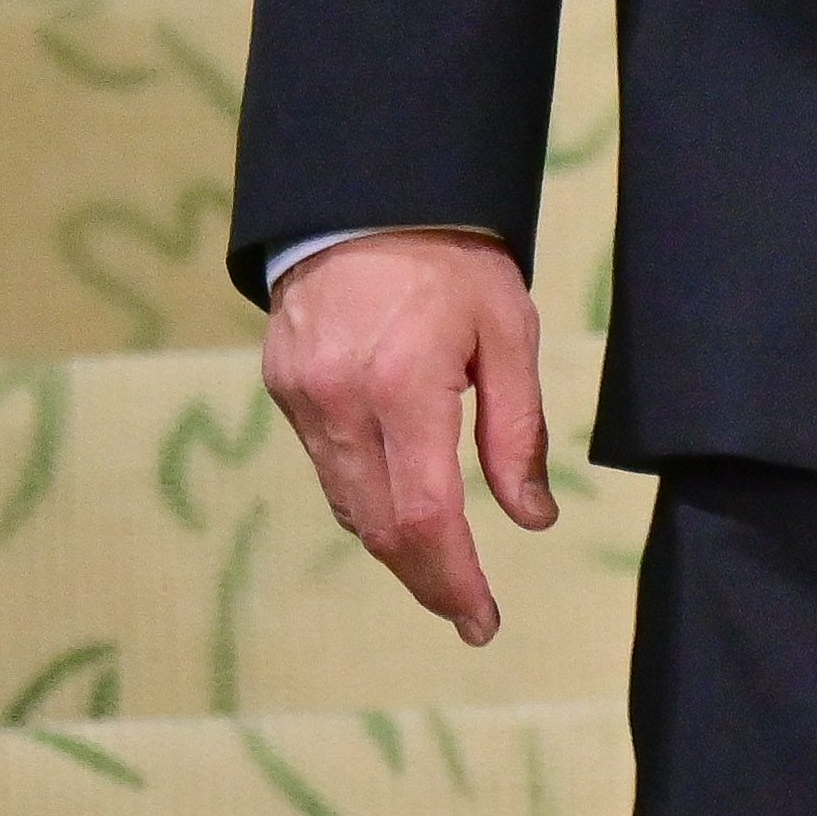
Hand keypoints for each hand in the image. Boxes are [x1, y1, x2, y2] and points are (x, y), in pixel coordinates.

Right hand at [261, 228, 556, 644]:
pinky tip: (401, 501)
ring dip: (396, 544)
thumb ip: (519, 432)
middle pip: (379, 527)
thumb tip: (533, 519)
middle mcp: (341, 400)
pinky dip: (366, 497)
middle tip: (469, 611)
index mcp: (404, 385)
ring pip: (347, 504)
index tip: (483, 621)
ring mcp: (301, 396)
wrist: (364, 194)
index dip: (455, 581)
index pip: (426, 516)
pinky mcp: (282, 387)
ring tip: (445, 566)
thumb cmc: (453, 259)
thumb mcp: (510, 334)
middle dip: (427, 578)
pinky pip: (327, 465)